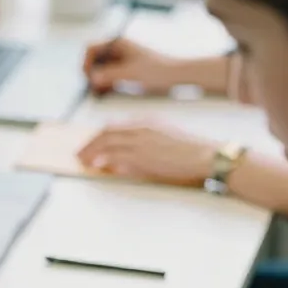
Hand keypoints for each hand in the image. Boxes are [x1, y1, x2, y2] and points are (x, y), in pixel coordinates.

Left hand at [77, 119, 214, 186]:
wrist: (208, 156)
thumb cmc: (191, 153)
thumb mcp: (166, 140)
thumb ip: (146, 144)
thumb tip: (128, 157)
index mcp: (147, 122)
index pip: (115, 126)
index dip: (99, 136)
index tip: (91, 144)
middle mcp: (141, 127)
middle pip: (106, 132)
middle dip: (90, 143)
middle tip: (80, 153)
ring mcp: (141, 141)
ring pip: (107, 142)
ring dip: (91, 151)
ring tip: (82, 160)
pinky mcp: (142, 155)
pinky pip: (115, 155)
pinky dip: (102, 159)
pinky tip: (95, 165)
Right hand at [83, 38, 182, 94]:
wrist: (177, 75)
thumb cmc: (158, 70)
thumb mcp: (131, 73)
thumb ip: (110, 75)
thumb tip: (92, 78)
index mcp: (118, 43)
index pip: (91, 49)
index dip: (87, 64)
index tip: (90, 78)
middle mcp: (118, 50)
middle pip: (94, 61)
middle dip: (92, 75)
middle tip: (95, 90)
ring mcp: (121, 60)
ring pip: (101, 71)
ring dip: (98, 82)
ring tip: (101, 94)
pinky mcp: (125, 71)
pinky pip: (109, 77)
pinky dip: (106, 85)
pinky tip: (108, 93)